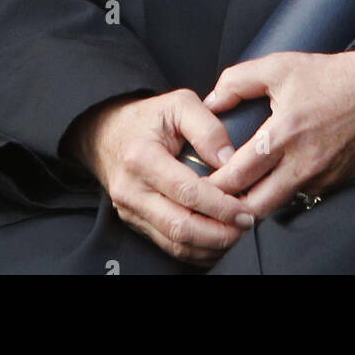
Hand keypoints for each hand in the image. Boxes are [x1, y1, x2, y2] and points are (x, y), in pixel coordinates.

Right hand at [65, 89, 254, 265]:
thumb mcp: (179, 104)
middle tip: (246, 226)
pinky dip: (196, 250)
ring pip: (175, 243)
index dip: (220, 205)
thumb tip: (230, 159)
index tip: (245, 209)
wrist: (108, 133)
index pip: (186, 192)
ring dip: (210, 245)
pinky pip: (168, 246)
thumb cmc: (148, 118)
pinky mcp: (135, 222)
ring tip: (236, 234)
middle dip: (219, 233)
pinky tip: (216, 241)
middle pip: (180, 226)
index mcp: (142, 158)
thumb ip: (207, 127)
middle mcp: (132, 190)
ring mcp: (131, 210)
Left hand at [205, 50, 354, 220]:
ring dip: (257, 204)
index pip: (238, 174)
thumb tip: (210, 101)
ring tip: (237, 196)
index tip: (198, 184)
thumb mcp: (279, 66)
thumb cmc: (328, 76)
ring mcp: (321, 177)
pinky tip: (274, 181)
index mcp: (284, 133)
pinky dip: (285, 193)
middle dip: (231, 207)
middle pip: (256, 206)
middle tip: (214, 201)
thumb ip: (238, 81)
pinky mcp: (335, 184)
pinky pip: (302, 196)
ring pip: (279, 206)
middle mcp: (303, 162)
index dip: (214, 184)